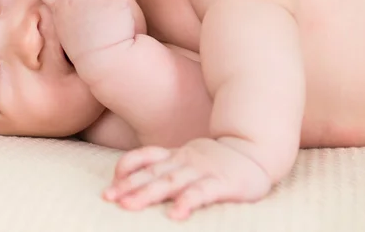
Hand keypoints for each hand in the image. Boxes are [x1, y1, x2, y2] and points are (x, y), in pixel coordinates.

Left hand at [103, 138, 271, 219]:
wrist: (256, 148)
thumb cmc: (217, 160)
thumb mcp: (189, 158)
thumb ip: (167, 165)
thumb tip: (137, 178)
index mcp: (176, 155)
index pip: (146, 158)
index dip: (127, 167)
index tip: (111, 182)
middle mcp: (185, 161)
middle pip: (152, 174)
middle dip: (129, 186)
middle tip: (108, 198)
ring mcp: (202, 170)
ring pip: (171, 182)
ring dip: (148, 193)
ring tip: (129, 206)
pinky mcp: (222, 183)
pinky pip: (201, 193)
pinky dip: (187, 202)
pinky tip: (175, 214)